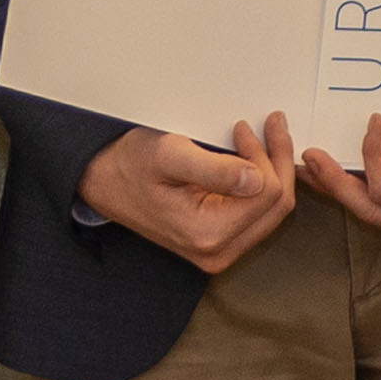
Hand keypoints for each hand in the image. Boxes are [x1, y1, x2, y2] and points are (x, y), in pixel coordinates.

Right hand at [85, 117, 302, 272]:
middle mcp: (216, 252)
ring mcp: (218, 251)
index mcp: (207, 234)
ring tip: (257, 139)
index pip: (267, 195)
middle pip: (276, 207)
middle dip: (277, 162)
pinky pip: (255, 215)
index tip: (251, 128)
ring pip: (270, 211)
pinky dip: (259, 185)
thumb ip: (215, 169)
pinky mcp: (217, 243)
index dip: (267, 156)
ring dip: (271, 171)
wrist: (103, 180)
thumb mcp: (170, 155)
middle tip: (270, 127)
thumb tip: (256, 178)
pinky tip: (251, 161)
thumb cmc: (130, 166)